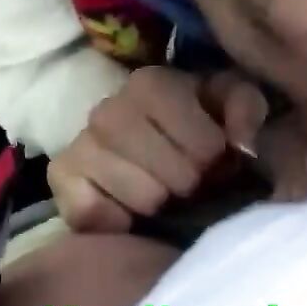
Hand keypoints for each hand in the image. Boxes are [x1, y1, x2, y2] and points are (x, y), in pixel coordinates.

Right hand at [48, 67, 268, 232]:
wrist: (158, 160)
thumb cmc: (199, 129)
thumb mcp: (233, 107)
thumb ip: (246, 109)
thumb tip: (241, 142)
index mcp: (151, 84)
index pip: (199, 141)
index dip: (212, 158)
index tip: (216, 161)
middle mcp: (108, 109)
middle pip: (169, 170)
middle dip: (189, 184)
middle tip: (190, 185)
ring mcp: (80, 144)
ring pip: (140, 195)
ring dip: (159, 204)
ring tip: (162, 196)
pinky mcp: (60, 179)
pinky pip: (93, 213)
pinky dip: (117, 221)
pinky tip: (128, 212)